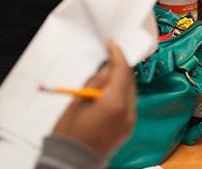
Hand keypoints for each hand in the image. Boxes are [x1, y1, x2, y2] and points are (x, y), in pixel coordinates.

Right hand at [51, 41, 136, 156]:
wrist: (72, 161)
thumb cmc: (70, 134)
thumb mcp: (79, 100)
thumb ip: (97, 82)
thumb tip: (106, 70)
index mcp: (115, 104)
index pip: (122, 71)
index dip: (117, 54)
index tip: (112, 45)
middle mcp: (127, 113)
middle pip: (130, 80)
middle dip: (121, 66)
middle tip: (110, 56)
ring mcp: (129, 123)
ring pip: (131, 91)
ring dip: (122, 79)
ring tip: (108, 73)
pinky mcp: (127, 129)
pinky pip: (129, 104)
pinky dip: (122, 93)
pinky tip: (110, 90)